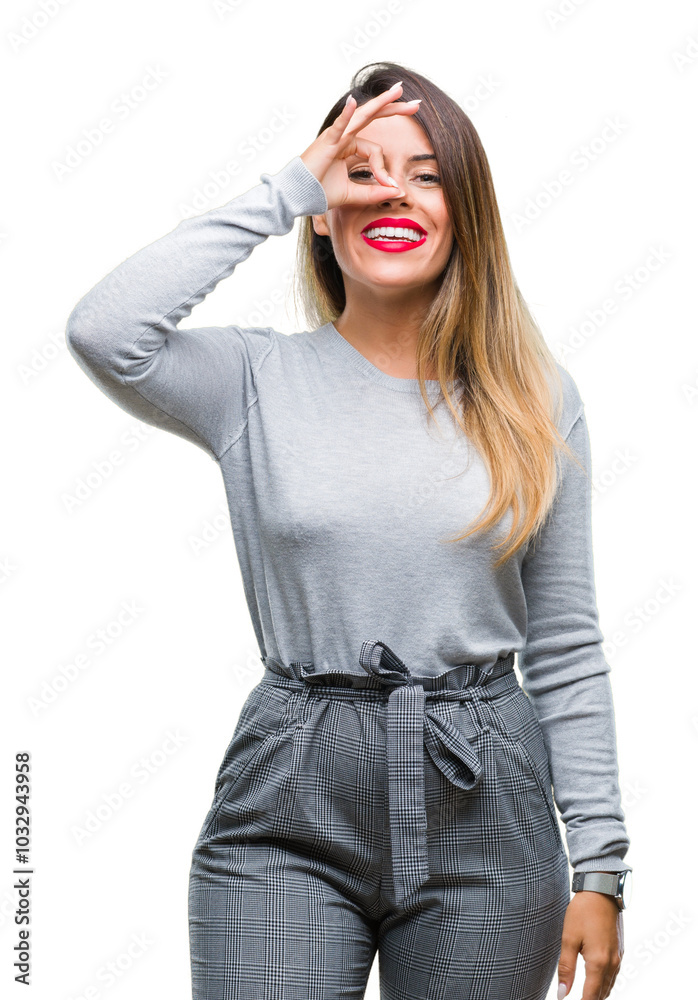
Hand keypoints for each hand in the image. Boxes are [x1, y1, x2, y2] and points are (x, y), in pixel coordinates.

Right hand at [299, 82, 420, 210]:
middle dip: (394, 109)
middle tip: (416, 104)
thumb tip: (398, 192)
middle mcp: (343, 136)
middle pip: (372, 117)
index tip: (390, 186)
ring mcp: (334, 136)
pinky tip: (352, 101)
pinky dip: (346, 115)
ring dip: (380, 103)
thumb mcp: (352, 194)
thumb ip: (374, 192)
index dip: (384, 169)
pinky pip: (339, 126)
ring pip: (362, 116)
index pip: (375, 151)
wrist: (297, 197)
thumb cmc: (318, 192)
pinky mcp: (326, 143)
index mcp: (348, 146)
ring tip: (397, 91)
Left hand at [557, 890, 623, 999]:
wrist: (602, 891)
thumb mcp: (569, 939)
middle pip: (602, 995)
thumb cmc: (583, 912)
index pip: (591, 997)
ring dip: (598, 994)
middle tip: (576, 998)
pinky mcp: (619, 951)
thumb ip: (566, 968)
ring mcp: (618, 958)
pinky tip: (595, 982)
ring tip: (584, 995)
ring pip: (609, 986)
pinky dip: (604, 984)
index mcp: (598, 963)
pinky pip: (613, 975)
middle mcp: (612, 964)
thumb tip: (562, 993)